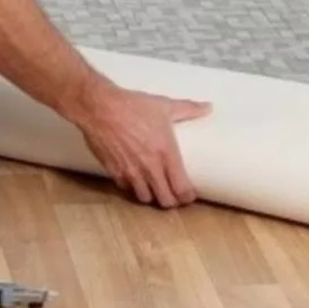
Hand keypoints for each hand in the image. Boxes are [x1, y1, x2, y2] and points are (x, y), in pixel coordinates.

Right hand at [77, 80, 211, 207]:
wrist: (99, 107)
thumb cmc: (134, 106)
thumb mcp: (164, 106)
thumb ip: (189, 108)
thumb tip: (209, 107)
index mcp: (167, 154)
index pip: (182, 189)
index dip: (188, 196)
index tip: (190, 195)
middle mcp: (150, 168)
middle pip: (165, 200)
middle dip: (172, 201)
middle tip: (174, 195)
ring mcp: (131, 172)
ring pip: (145, 198)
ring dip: (152, 196)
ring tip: (155, 189)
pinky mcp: (114, 172)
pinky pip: (126, 189)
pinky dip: (132, 188)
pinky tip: (135, 180)